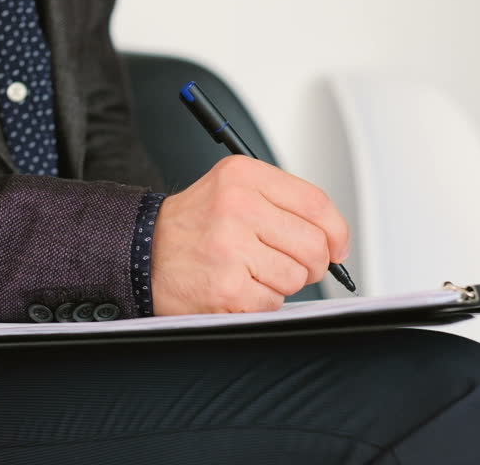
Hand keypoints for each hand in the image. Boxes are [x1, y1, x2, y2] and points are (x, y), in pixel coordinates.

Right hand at [151, 155, 349, 314]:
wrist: (141, 252)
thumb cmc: (193, 225)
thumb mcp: (233, 189)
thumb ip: (284, 203)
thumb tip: (334, 238)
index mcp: (244, 177)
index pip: (316, 203)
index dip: (337, 231)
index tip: (337, 247)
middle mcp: (237, 207)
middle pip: (313, 245)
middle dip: (311, 263)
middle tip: (291, 264)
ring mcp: (231, 249)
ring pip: (296, 277)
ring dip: (281, 283)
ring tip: (252, 272)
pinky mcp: (227, 287)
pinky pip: (273, 302)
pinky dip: (261, 301)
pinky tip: (238, 286)